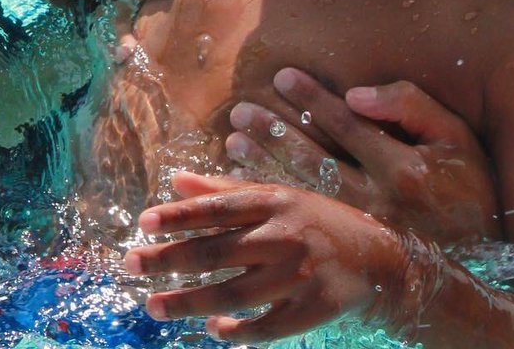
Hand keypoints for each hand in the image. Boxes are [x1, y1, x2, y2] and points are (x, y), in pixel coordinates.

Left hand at [125, 172, 396, 341]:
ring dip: (189, 301)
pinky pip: (267, 326)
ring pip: (233, 292)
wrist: (382, 259)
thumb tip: (176, 182)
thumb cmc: (317, 221)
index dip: (178, 216)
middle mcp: (283, 235)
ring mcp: (299, 274)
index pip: (216, 208)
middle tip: (131, 263)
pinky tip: (212, 331)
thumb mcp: (276, 196)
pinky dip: (237, 331)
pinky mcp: (314, 309)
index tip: (143, 222)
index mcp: (273, 201)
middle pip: (216, 250)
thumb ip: (224, 189)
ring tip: (154, 305)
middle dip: (168, 259)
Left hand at [226, 68, 499, 247]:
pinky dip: (277, 207)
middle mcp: (381, 204)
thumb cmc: (472, 186)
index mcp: (405, 170)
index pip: (346, 125)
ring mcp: (366, 233)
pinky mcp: (358, 254)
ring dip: (267, 168)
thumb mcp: (457, 137)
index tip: (280, 76)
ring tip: (234, 141)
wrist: (491, 261)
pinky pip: (308, 226)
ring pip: (305, 195)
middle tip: (240, 111)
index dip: (312, 98)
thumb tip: (356, 94)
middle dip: (275, 133)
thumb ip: (410, 105)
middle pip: (315, 161)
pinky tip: (249, 190)